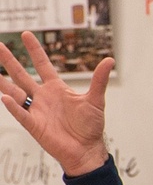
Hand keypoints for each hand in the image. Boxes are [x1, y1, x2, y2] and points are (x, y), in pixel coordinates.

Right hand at [0, 31, 112, 175]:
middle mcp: (43, 97)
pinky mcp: (35, 125)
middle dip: (10, 61)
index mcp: (56, 89)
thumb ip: (99, 80)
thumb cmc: (91, 127)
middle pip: (22, 75)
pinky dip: (14, 106)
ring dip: (4, 82)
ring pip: (15, 92)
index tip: (26, 34)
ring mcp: (37, 110)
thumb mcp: (95, 100)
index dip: (35, 50)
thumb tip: (110, 60)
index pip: (43, 65)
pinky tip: (6, 97)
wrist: (87, 149)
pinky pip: (21, 114)